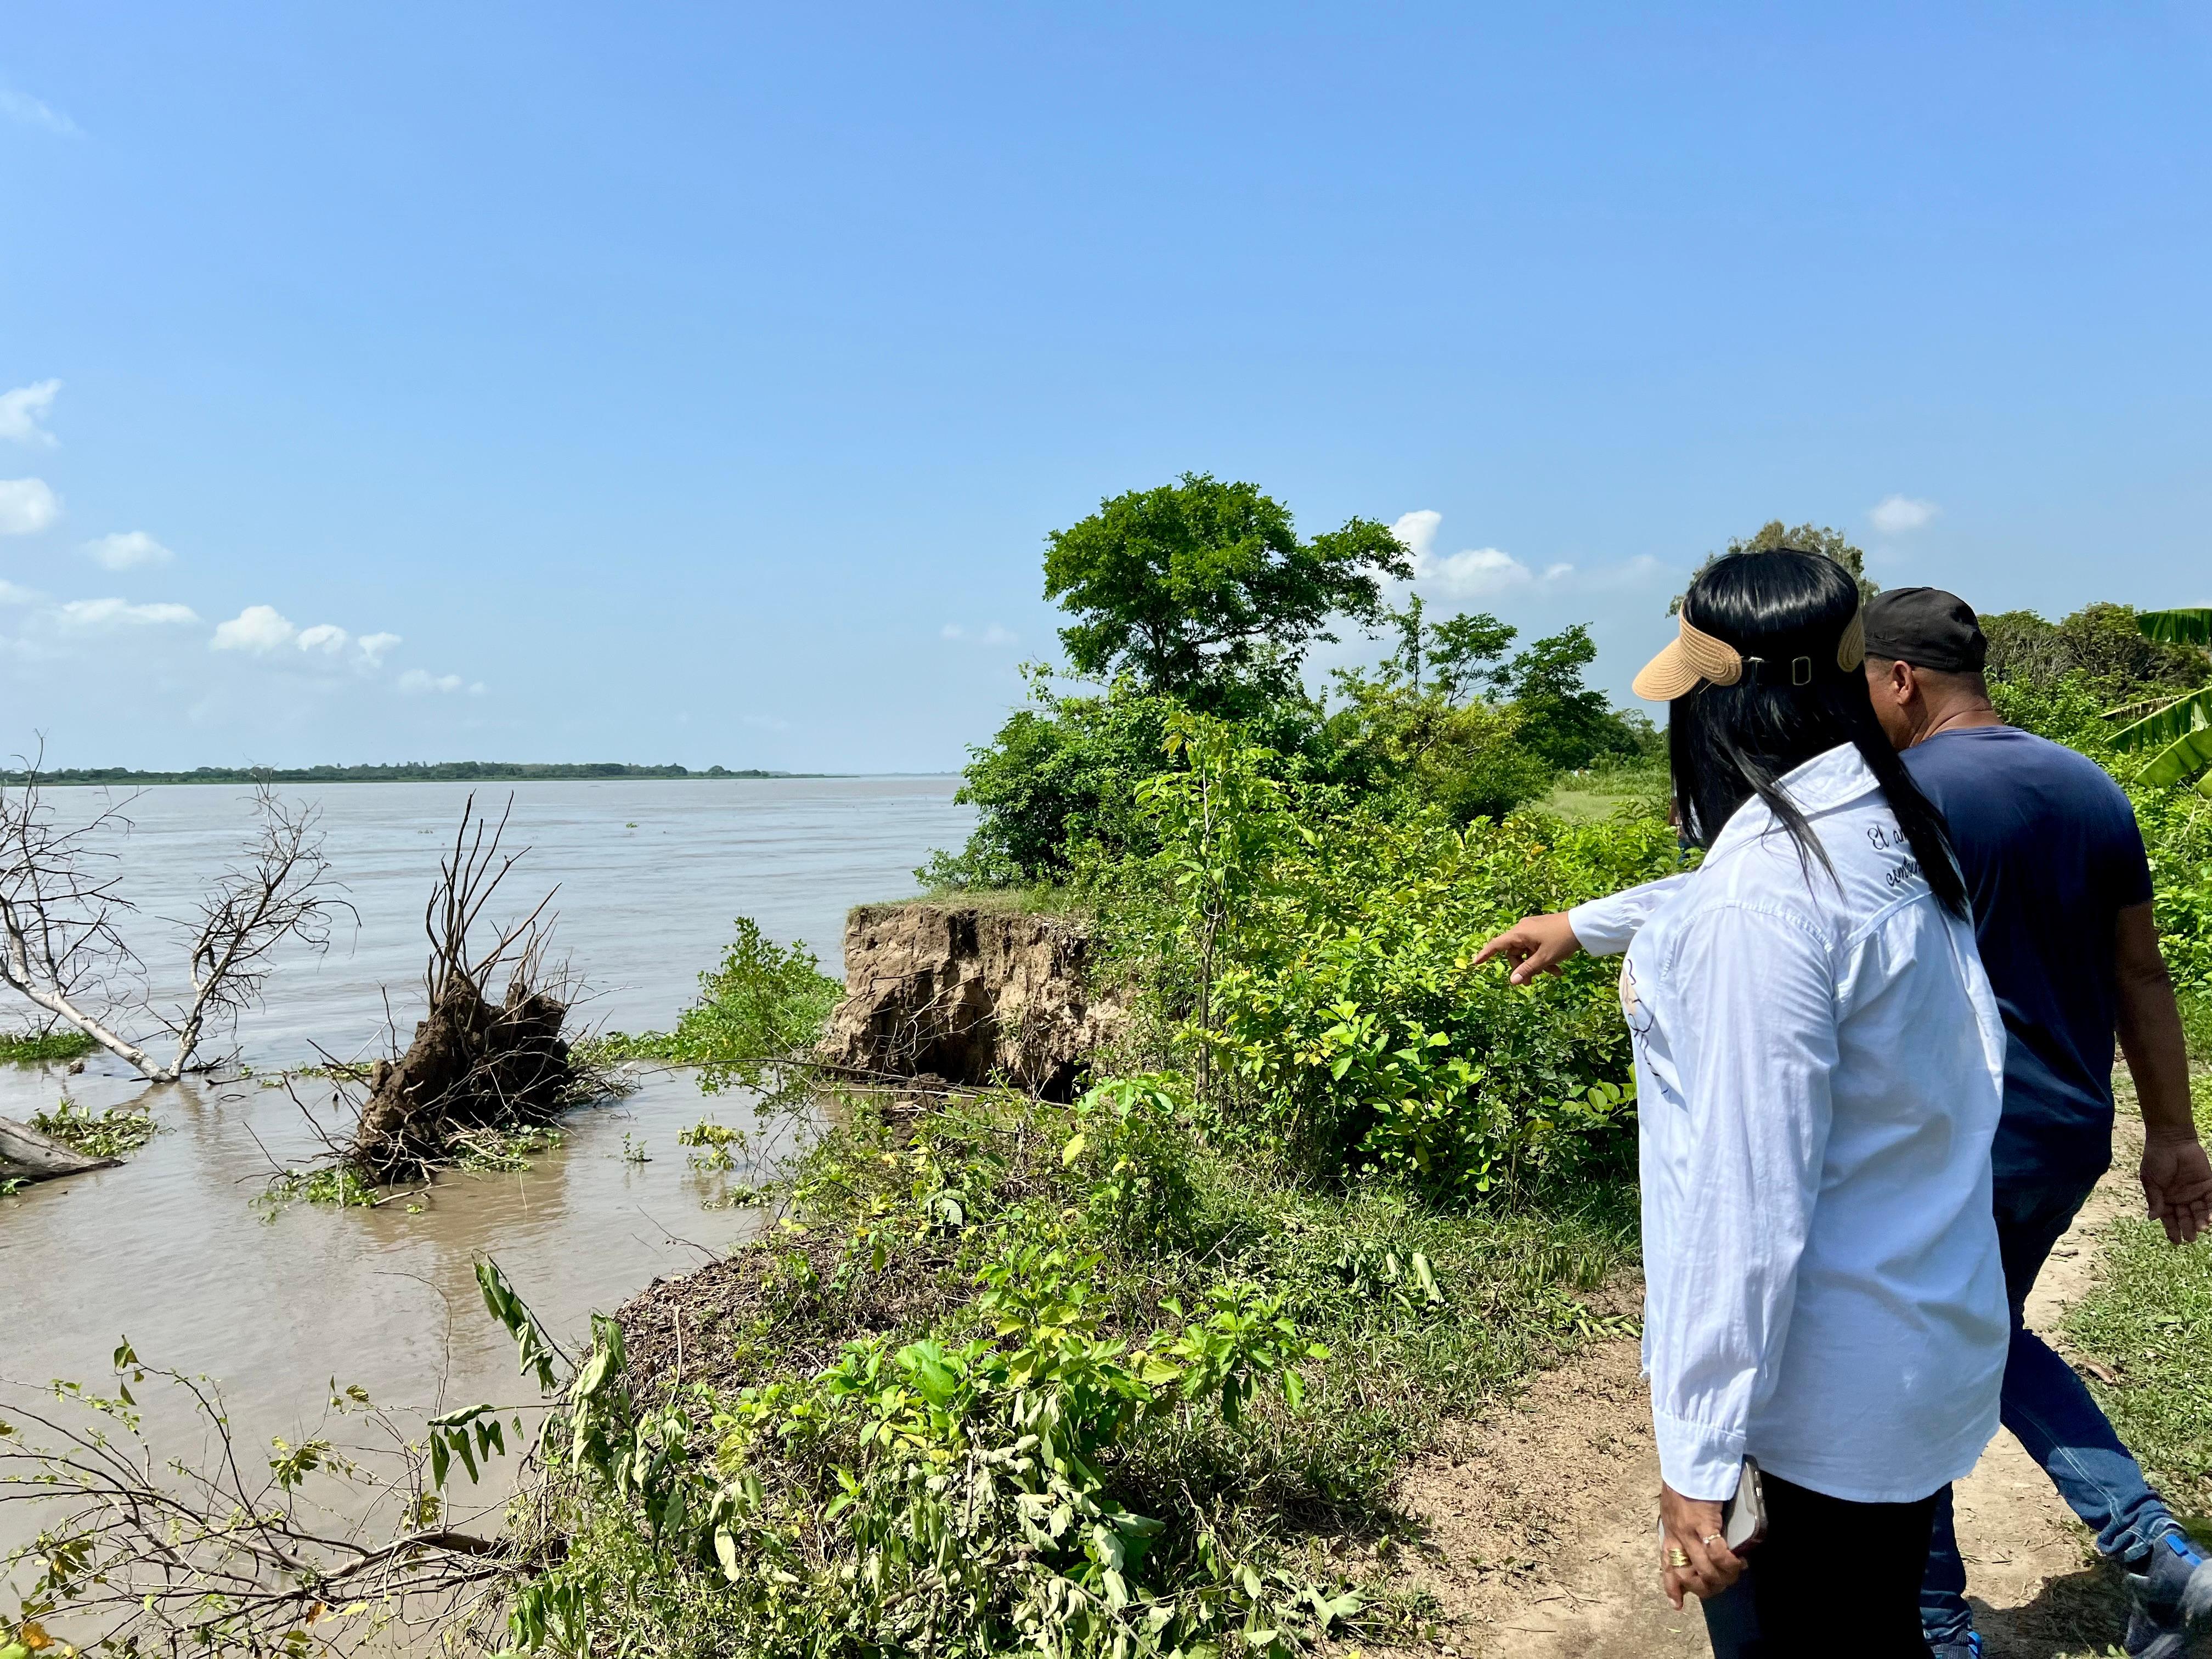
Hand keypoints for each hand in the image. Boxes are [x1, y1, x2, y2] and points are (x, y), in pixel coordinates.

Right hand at [1473, 912, 1582, 984]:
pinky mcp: (1542, 930)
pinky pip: (1536, 947)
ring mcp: (1533, 929)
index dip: (1485, 954)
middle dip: (1522, 968)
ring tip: (1551, 975)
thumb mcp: (1544, 958)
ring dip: (1536, 965)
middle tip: (1530, 983)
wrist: (1583, 925)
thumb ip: (1527, 970)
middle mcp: (1523, 929)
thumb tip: (1512, 981)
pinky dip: (1543, 958)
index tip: (1475, 963)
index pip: (1497, 945)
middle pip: (1514, 952)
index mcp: (1519, 933)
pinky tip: (1557, 969)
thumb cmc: (1561, 940)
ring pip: (1527, 951)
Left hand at [1658, 1482, 1745, 1609]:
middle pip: (1688, 1577)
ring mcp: (1688, 1532)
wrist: (1687, 1459)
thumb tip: (1698, 1531)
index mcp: (1668, 1532)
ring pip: (1705, 1571)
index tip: (1678, 1606)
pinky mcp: (1702, 1524)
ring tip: (1736, 1573)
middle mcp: (1675, 1536)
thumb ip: (1683, 1521)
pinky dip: (1730, 1563)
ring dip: (1723, 1578)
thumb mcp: (1676, 1504)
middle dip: (1708, 1587)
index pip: (1666, 1566)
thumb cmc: (1684, 1478)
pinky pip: (1717, 1554)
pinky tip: (1739, 1563)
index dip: (1672, 1589)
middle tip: (1724, 1583)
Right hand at [2141, 1134, 2211, 1244]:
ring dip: (2202, 1221)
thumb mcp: (2150, 1181)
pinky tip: (2210, 1218)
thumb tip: (2152, 1219)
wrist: (2170, 1140)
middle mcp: (2181, 1198)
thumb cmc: (2156, 1159)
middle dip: (2189, 1228)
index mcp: (2165, 1199)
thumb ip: (2154, 1200)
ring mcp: (2195, 1192)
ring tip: (2202, 1228)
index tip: (2176, 1241)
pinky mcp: (2208, 1185)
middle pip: (2186, 1218)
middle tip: (2191, 1237)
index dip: (2172, 1230)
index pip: (2169, 1219)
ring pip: (2200, 1212)